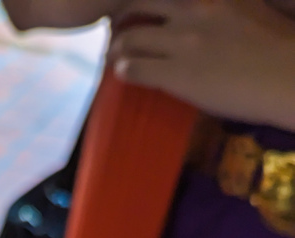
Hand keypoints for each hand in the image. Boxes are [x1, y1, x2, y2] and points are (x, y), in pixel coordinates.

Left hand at [108, 0, 294, 130]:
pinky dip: (123, 70)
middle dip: (121, 16)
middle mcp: (193, 8)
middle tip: (116, 29)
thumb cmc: (275, 44)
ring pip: (130, 38)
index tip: (138, 6)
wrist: (285, 76)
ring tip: (113, 56)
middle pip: (138, 2)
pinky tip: (122, 74)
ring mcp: (183, 41)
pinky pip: (135, 69)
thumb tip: (199, 13)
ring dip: (116, 48)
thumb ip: (218, 6)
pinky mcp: (177, 74)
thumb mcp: (246, 6)